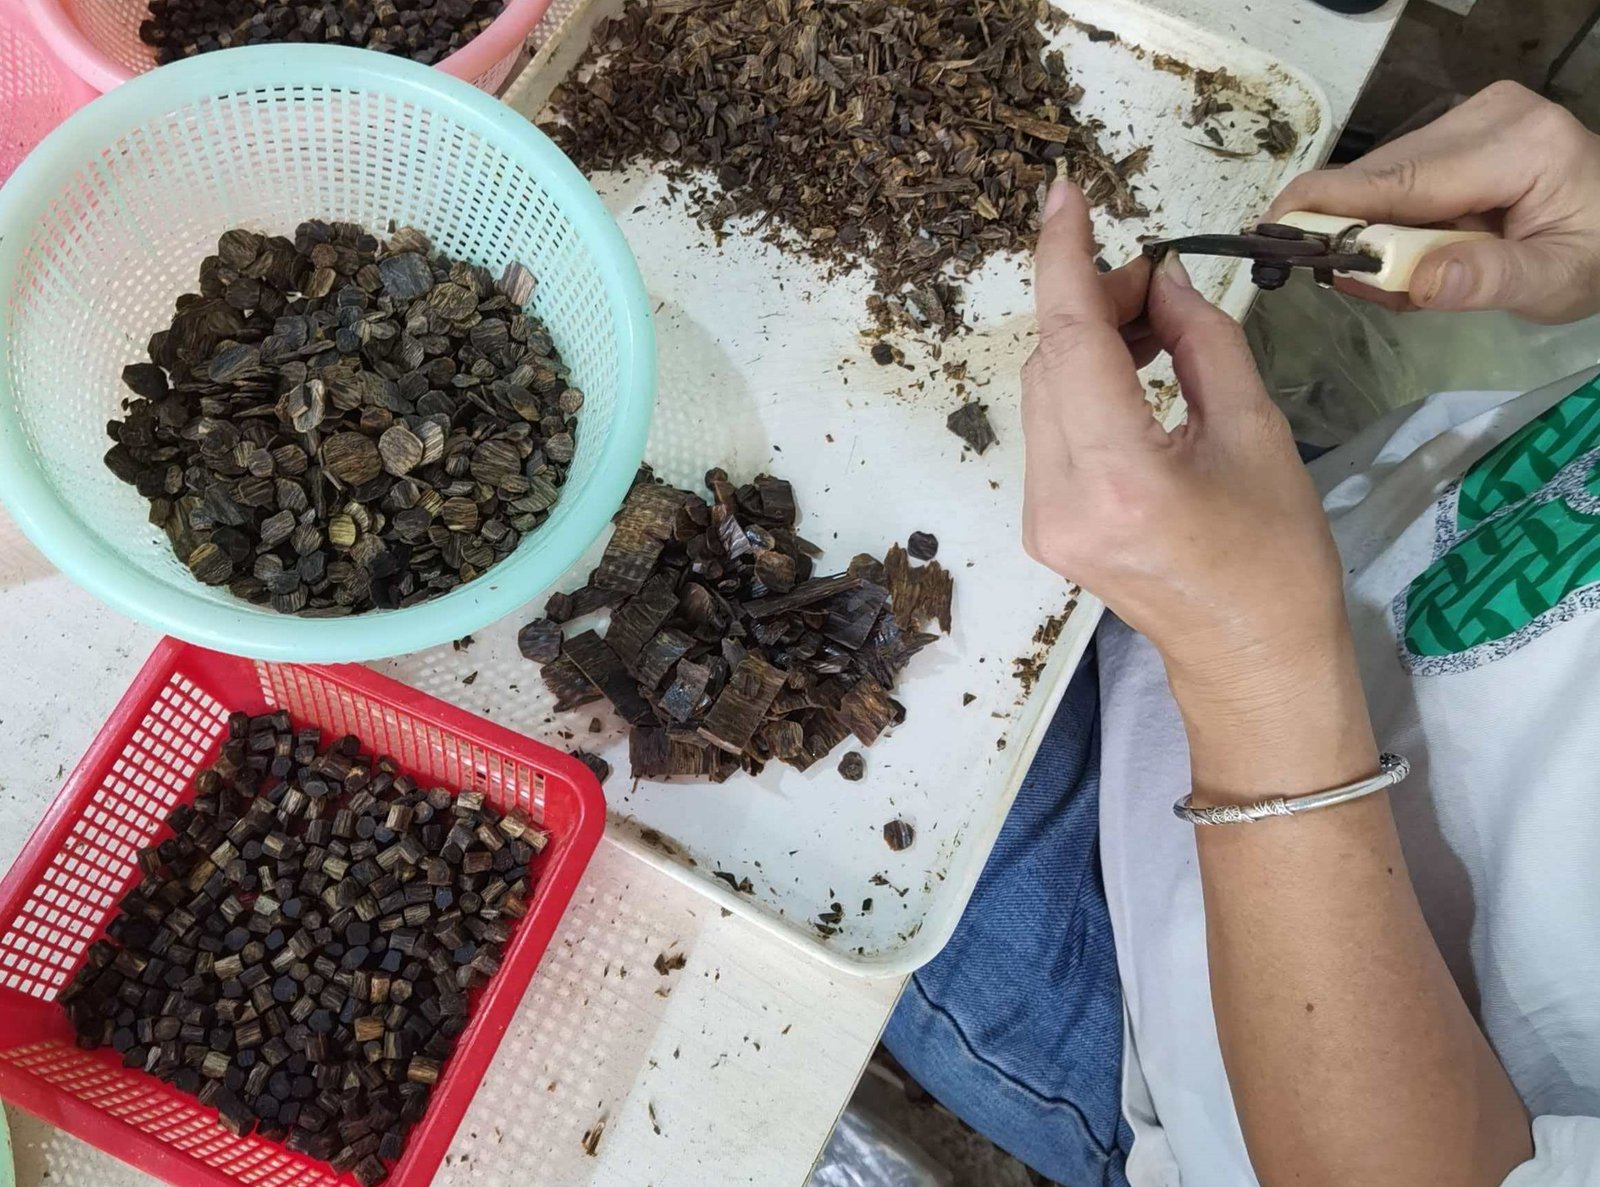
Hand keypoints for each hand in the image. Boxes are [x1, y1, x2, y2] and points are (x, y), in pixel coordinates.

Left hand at [1021, 183, 1356, 724]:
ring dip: (1086, 339)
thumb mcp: (1257, 432)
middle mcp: (1060, 500)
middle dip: (1092, 300)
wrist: (1249, 660)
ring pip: (1043, 391)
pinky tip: (1129, 370)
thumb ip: (1201, 342)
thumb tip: (1161, 278)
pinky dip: (1081, 384)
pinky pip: (1049, 427)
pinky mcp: (1043, 526)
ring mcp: (1042, 520)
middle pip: (1049, 361)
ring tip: (1154, 322)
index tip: (1062, 194)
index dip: (1062, 259)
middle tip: (1159, 280)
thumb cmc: (1276, 557)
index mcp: (1120, 479)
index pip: (1070, 340)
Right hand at [1269, 81, 1599, 323]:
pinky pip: (1396, 178)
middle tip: (1358, 287)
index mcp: (1518, 144)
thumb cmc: (1595, 256)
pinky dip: (1390, 222)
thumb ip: (1489, 281)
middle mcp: (1486, 115)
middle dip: (1354, 234)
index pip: (1404, 177)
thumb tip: (1420, 281)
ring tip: (1399, 278)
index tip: (1271, 224)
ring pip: (1382, 178)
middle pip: (1383, 176)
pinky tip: (1413, 251)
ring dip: (1372, 233)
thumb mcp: (1555, 282)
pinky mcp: (1457, 130)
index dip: (1333, 203)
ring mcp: (1470, 117)